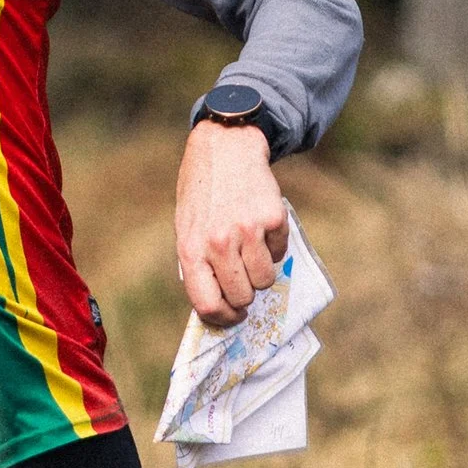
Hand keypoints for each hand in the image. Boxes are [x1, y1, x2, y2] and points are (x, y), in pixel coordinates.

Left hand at [173, 122, 289, 329]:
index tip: (233, 316)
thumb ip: (199, 264)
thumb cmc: (203, 195)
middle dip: (245, 295)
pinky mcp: (273, 219)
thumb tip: (219, 305)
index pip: (207, 304)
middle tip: (244, 280)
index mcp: (191, 250)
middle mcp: (219, 243)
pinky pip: (279, 254)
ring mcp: (248, 231)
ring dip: (261, 272)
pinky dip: (273, 248)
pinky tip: (260, 227)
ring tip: (250, 250)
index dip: (223, 318)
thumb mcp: (187, 229)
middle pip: (242, 297)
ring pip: (265, 280)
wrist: (225, 149)